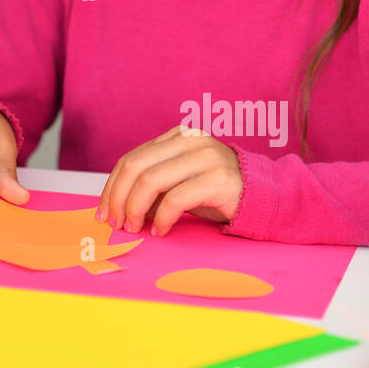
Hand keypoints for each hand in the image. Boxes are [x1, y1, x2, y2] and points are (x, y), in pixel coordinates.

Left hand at [96, 126, 243, 236]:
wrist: (265, 196)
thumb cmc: (217, 192)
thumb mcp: (181, 181)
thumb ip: (154, 184)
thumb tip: (116, 206)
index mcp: (177, 136)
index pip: (132, 158)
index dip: (112, 186)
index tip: (103, 211)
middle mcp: (189, 140)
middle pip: (135, 166)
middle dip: (117, 197)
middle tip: (113, 223)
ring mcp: (205, 157)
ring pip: (150, 180)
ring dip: (134, 209)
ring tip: (134, 228)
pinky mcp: (217, 179)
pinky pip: (175, 199)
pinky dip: (161, 219)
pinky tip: (160, 231)